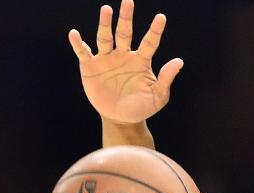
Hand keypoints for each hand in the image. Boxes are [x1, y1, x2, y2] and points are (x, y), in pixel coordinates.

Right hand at [68, 0, 183, 124]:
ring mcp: (106, 59)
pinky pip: (83, 52)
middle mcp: (123, 55)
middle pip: (125, 32)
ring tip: (106, 9)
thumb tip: (179, 61)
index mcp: (141, 60)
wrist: (121, 119)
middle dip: (126, 17)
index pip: (149, 42)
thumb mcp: (157, 96)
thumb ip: (166, 78)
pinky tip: (74, 34)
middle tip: (128, 1)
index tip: (161, 17)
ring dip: (105, 24)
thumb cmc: (141, 107)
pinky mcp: (91, 66)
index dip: (155, 30)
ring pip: (105, 37)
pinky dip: (78, 43)